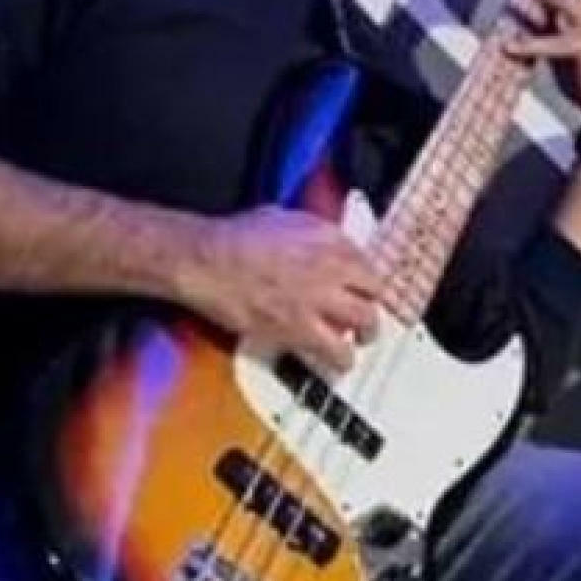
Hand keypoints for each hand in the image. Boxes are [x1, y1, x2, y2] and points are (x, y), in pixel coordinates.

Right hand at [184, 207, 386, 377]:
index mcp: (327, 236)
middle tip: (365, 316)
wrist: (207, 261)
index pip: (367, 261)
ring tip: (358, 342)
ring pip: (365, 322)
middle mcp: (331, 265)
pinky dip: (341, 359)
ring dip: (365, 334)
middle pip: (373, 292)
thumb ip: (310, 233)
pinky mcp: (301, 329)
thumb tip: (319, 242)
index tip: (361, 288)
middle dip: (371, 306)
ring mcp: (319, 298)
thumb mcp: (282, 218)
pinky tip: (337, 362)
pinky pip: (336, 350)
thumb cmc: (233, 239)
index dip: (364, 280)